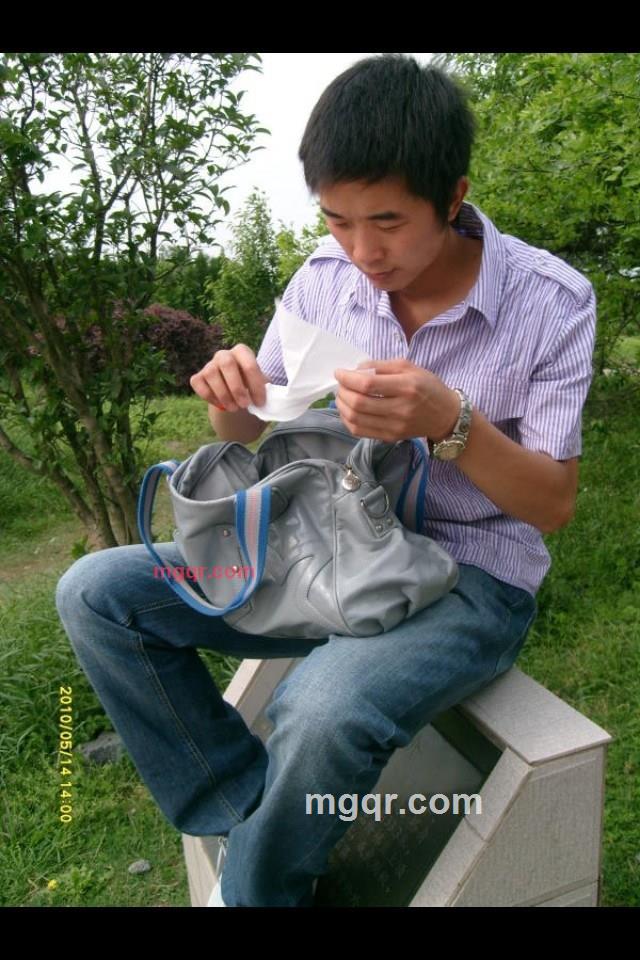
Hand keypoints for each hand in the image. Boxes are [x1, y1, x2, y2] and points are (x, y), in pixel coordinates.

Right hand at [189, 344, 268, 411]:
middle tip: (244, 405)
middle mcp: (224, 354)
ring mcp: (209, 364)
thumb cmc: (249, 385)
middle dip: (236, 388)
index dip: (256, 386)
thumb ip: (264, 387)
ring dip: (224, 395)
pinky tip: (221, 405)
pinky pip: (199, 385)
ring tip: (234, 408)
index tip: (260, 403)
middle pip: (227, 364)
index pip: (249, 365)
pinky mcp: (198, 377)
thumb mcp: (259, 383)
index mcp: (242, 352)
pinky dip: (210, 397)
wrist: (233, 390)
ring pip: (212, 374)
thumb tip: (272, 399)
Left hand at [333, 359, 459, 441]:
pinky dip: (348, 420)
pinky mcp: (390, 437)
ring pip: (356, 419)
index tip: (339, 372)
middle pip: (359, 403)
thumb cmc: (428, 386)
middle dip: (342, 392)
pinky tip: (348, 410)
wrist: (445, 416)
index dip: (347, 378)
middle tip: (341, 385)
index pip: (367, 385)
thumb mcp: (409, 367)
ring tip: (342, 396)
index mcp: (406, 387)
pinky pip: (360, 431)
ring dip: (342, 406)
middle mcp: (400, 408)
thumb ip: (381, 365)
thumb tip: (355, 370)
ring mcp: (394, 426)